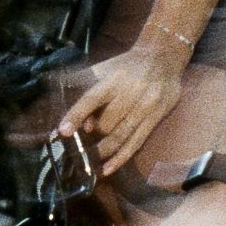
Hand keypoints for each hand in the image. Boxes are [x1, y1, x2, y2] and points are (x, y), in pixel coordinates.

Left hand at [56, 39, 187, 174]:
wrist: (164, 57)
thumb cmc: (128, 64)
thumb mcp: (105, 67)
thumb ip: (85, 83)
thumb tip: (68, 106)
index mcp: (115, 79)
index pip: (91, 99)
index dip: (76, 116)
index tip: (62, 132)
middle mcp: (132, 93)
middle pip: (107, 123)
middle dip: (90, 137)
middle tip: (77, 147)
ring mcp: (146, 107)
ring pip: (121, 136)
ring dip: (102, 152)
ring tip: (87, 163)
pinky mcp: (156, 118)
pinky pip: (136, 143)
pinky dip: (121, 158)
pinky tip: (107, 169)